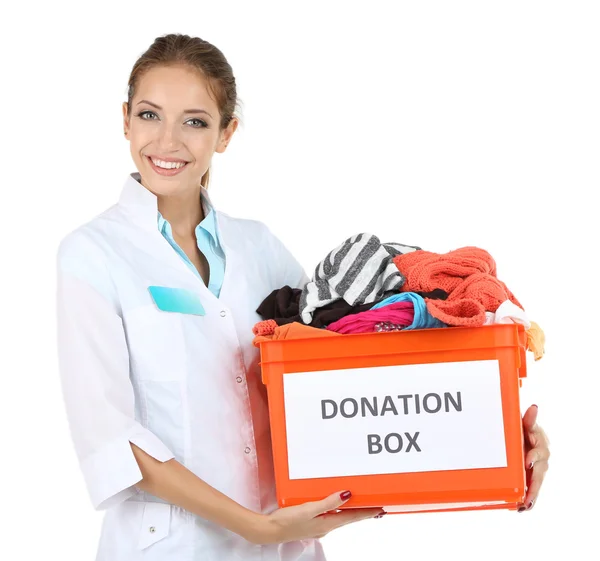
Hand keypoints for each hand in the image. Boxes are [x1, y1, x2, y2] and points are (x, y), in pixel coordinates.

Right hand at [246, 490, 383, 544]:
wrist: (270, 530)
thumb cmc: (287, 521)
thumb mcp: (309, 508)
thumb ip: (328, 502)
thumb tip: (347, 495)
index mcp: (327, 523)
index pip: (352, 516)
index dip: (367, 512)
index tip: (379, 509)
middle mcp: (325, 526)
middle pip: (348, 517)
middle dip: (361, 511)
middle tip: (374, 506)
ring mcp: (318, 526)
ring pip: (339, 516)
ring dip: (350, 510)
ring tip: (359, 504)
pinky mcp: (311, 523)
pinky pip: (329, 515)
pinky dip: (336, 509)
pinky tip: (334, 505)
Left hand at [519, 404, 549, 511]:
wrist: (527, 437)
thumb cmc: (526, 430)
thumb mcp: (526, 423)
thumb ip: (529, 418)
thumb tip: (534, 407)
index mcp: (540, 446)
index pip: (539, 452)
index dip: (533, 457)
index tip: (527, 462)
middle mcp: (541, 460)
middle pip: (539, 474)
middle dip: (534, 486)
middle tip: (527, 497)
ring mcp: (537, 470)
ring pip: (537, 485)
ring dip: (532, 496)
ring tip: (524, 506)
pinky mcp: (532, 477)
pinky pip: (532, 489)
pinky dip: (529, 499)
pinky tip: (520, 508)